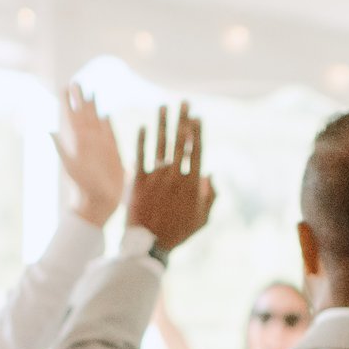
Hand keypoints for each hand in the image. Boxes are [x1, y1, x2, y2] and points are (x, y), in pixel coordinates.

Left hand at [55, 84, 125, 226]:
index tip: (65, 87)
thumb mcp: (69, 166)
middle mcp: (87, 140)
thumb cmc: (81, 187)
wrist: (97, 203)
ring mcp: (100, 145)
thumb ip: (60, 149)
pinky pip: (109, 133)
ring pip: (96, 121)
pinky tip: (105, 115)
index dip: (67, 101)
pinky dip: (107, 123)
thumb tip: (48, 131)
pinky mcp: (112, 153)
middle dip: (80, 99)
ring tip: (92, 93)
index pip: (70, 115)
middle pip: (83, 114)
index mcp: (76, 140)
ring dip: (93, 107)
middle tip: (77, 82)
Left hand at [126, 103, 215, 252]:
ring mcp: (156, 177)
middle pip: (180, 142)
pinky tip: (143, 126)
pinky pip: (140, 156)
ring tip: (164, 107)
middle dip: (183, 120)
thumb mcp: (202, 219)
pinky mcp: (138, 181)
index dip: (197, 132)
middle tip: (184, 102)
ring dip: (162, 124)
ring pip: (160, 144)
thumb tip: (211, 175)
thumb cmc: (178, 233)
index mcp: (192, 184)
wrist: (150, 246)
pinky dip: (141, 141)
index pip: (196, 151)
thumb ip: (210, 197)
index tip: (198, 117)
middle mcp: (174, 176)